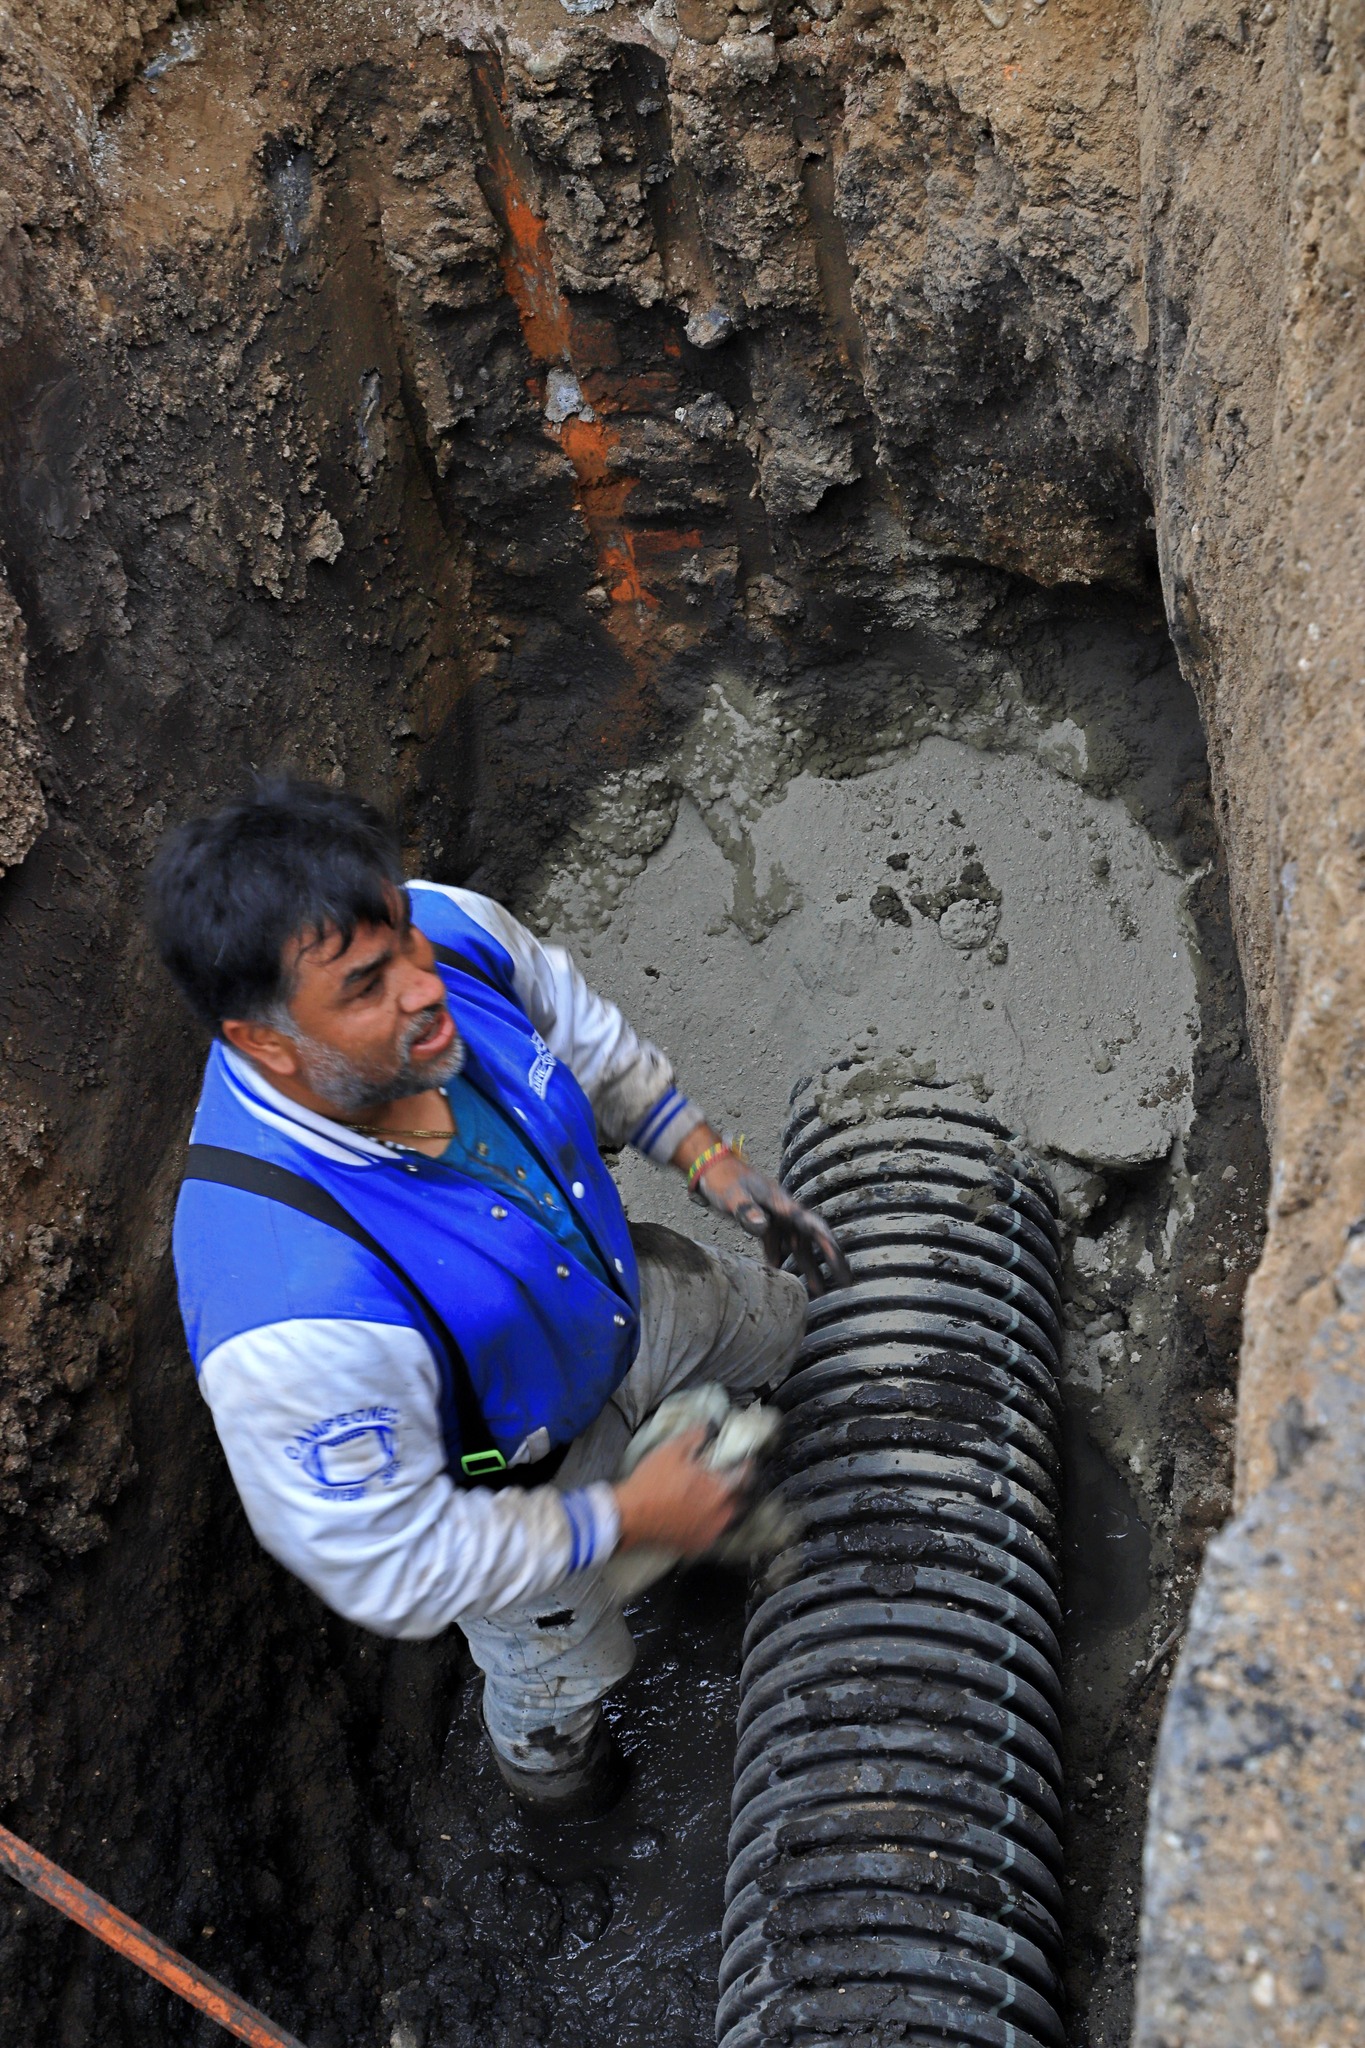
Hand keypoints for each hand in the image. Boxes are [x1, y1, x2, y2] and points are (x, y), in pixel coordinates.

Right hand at [613, 1429, 750, 1553]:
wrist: (629, 1515)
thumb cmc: (651, 1481)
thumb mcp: (671, 1450)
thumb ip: (694, 1437)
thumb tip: (708, 1428)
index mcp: (719, 1489)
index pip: (745, 1476)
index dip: (745, 1465)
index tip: (744, 1460)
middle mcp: (719, 1514)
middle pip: (739, 1500)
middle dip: (736, 1489)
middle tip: (726, 1479)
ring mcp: (708, 1533)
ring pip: (727, 1519)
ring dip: (725, 1508)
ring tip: (713, 1498)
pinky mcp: (696, 1546)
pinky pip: (712, 1534)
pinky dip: (710, 1524)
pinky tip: (700, 1517)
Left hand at [695, 1150, 852, 1295]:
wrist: (709, 1167)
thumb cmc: (722, 1179)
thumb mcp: (733, 1196)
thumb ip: (747, 1211)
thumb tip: (763, 1227)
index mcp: (784, 1204)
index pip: (813, 1226)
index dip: (829, 1246)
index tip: (840, 1264)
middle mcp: (785, 1212)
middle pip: (814, 1238)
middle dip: (831, 1260)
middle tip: (846, 1283)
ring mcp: (775, 1218)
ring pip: (797, 1246)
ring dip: (808, 1267)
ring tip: (819, 1292)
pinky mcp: (763, 1223)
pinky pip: (778, 1245)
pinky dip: (781, 1261)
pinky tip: (782, 1279)